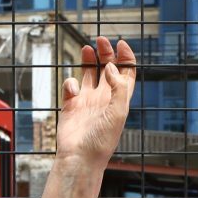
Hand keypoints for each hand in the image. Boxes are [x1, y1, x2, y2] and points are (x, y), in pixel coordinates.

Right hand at [57, 36, 136, 166]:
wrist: (80, 157)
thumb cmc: (102, 140)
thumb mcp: (118, 113)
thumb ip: (117, 88)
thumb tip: (111, 66)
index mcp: (119, 100)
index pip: (126, 73)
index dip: (126, 58)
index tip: (120, 43)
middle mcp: (104, 98)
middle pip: (108, 69)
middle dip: (106, 53)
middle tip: (101, 40)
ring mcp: (87, 101)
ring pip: (89, 73)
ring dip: (89, 59)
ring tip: (87, 47)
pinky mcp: (71, 105)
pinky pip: (71, 86)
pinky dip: (71, 82)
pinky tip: (73, 90)